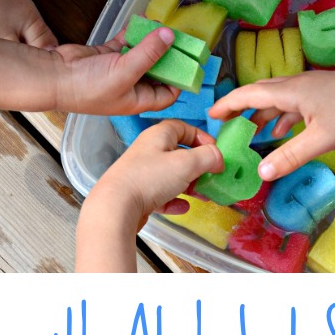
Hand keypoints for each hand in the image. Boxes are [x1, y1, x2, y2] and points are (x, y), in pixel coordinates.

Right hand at [52, 28, 180, 114]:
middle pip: (156, 71)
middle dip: (167, 55)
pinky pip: (126, 42)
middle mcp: (130, 87)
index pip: (167, 94)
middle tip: (179, 38)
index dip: (179, 80)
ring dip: (151, 40)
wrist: (55, 78)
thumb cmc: (87, 88)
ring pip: (142, 54)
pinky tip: (141, 20)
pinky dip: (133, 32)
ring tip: (161, 24)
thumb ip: (148, 53)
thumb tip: (169, 35)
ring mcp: (118, 70)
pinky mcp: (106, 56)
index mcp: (137, 100)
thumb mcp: (125, 71)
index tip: (189, 61)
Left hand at [76, 121, 223, 271]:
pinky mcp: (138, 195)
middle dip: (198, 166)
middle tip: (212, 176)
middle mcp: (148, 152)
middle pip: (178, 154)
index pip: (183, 127)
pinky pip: (161, 196)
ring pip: (171, 176)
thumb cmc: (149, 178)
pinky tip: (183, 207)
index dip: (201, 138)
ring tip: (203, 194)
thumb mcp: (186, 163)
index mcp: (158, 136)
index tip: (215, 152)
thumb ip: (208, 157)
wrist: (116, 207)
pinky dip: (174, 201)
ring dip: (189, 185)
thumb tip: (219, 158)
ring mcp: (142, 174)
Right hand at [211, 69, 334, 181]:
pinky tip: (280, 133)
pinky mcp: (322, 95)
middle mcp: (296, 85)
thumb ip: (290, 156)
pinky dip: (280, 118)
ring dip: (260, 115)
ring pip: (276, 100)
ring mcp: (310, 89)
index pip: (249, 95)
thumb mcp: (321, 140)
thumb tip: (261, 173)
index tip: (210, 115)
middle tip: (223, 125)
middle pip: (259, 94)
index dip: (228, 105)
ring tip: (247, 134)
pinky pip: (292, 105)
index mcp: (290, 91)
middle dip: (240, 109)